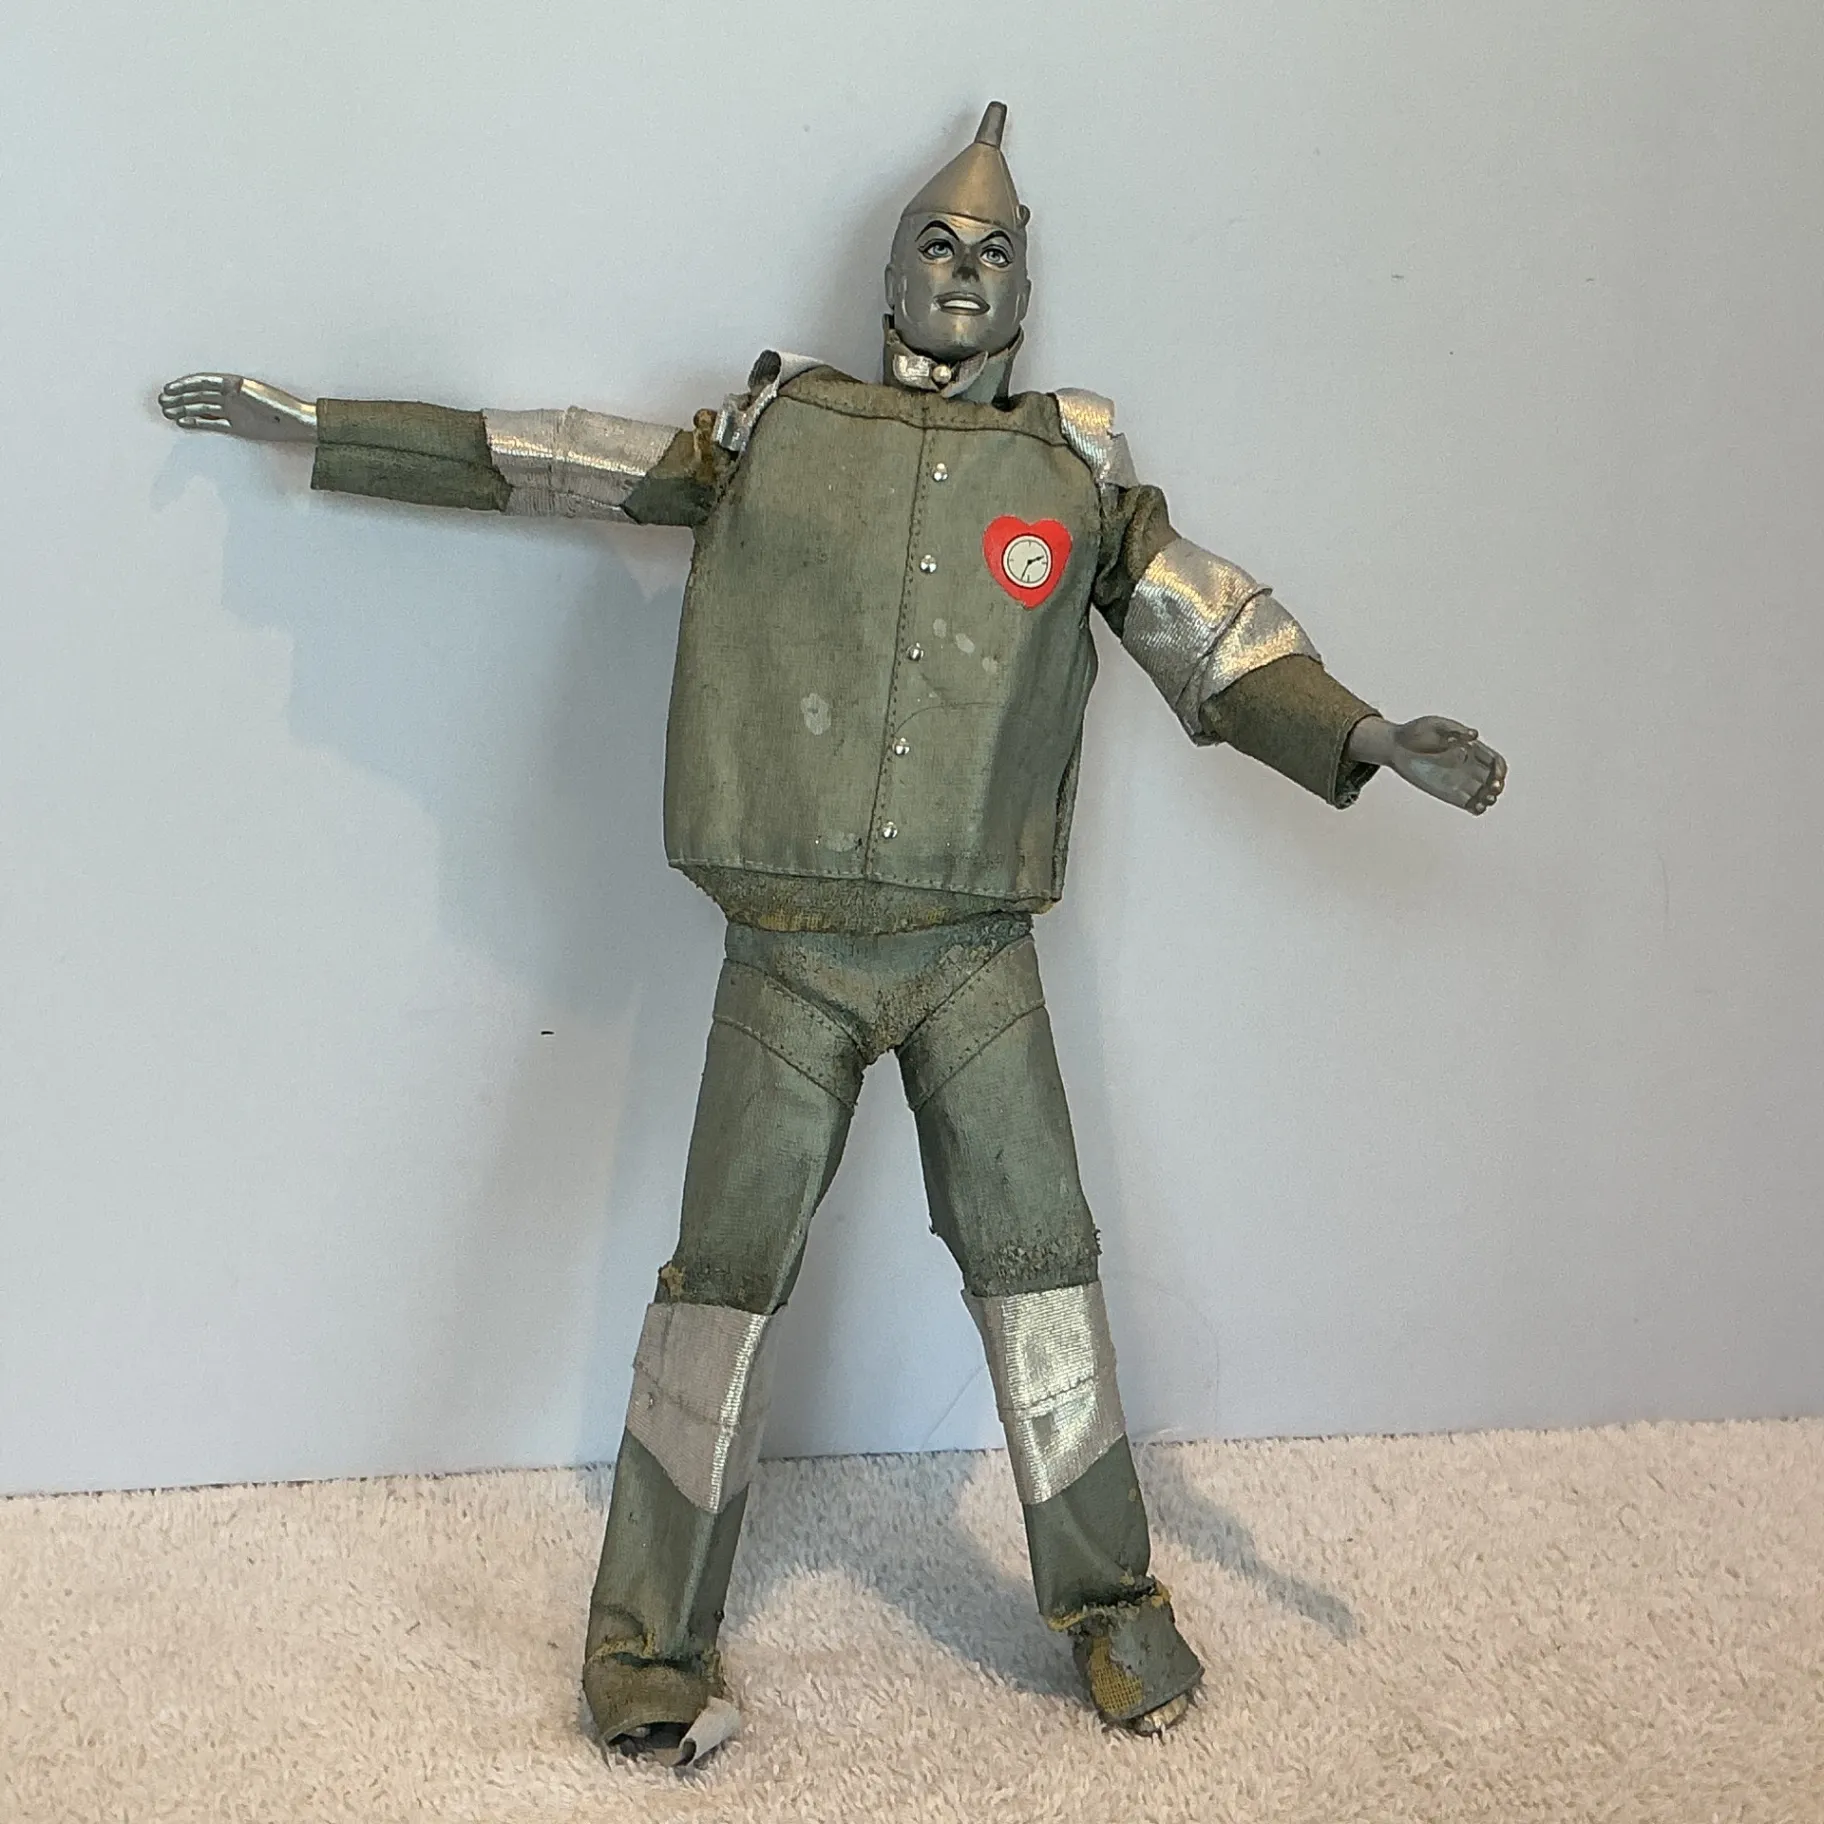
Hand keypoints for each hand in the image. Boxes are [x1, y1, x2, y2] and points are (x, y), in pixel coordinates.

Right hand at [158, 373, 316, 441]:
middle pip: (199, 395)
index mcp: (234, 385)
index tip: (169, 389)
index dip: (185, 384)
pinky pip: (212, 424)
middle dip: (180, 397)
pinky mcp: (236, 426)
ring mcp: (232, 411)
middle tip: (161, 402)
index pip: (204, 382)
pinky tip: (183, 423)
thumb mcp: (263, 397)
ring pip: (202, 409)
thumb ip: (247, 391)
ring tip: (167, 413)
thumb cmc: (281, 407)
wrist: (296, 424)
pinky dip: (198, 423)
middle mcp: (230, 396)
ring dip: (184, 409)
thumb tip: (234, 386)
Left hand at [1348, 714, 1505, 813]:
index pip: (1495, 760)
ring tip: (1485, 799)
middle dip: (1497, 785)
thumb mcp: (1434, 725)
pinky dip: (1476, 807)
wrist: (1394, 747)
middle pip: (1493, 779)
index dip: (1500, 768)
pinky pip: (1468, 803)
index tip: (1497, 774)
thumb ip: (1454, 730)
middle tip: (1492, 788)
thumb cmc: (1414, 732)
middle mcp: (1468, 765)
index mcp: (1471, 748)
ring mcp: (1458, 780)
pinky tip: (1477, 808)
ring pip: (1483, 793)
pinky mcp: (1447, 793)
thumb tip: (1473, 735)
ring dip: (1489, 798)